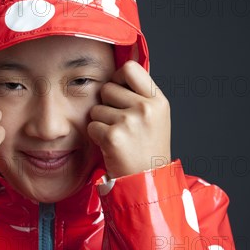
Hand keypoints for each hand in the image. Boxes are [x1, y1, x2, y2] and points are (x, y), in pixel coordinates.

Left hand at [87, 60, 170, 177]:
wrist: (147, 181)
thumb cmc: (147, 148)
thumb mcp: (156, 117)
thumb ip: (140, 95)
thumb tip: (118, 72)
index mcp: (158, 100)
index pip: (129, 68)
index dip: (118, 78)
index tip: (119, 92)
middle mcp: (146, 108)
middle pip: (108, 88)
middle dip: (107, 104)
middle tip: (119, 123)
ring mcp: (129, 121)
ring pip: (96, 108)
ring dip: (101, 122)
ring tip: (118, 137)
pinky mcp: (113, 136)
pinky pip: (92, 126)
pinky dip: (96, 137)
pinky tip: (111, 146)